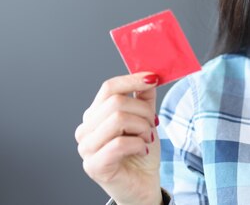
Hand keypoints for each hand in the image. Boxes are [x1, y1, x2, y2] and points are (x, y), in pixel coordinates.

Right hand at [75, 72, 162, 204]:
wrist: (143, 184)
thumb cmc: (141, 152)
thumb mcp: (145, 119)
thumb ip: (144, 97)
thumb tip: (149, 75)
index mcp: (95, 114)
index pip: (109, 87)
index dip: (132, 80)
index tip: (153, 78)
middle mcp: (86, 129)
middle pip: (116, 102)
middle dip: (143, 111)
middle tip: (152, 125)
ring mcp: (86, 148)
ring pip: (118, 120)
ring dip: (142, 127)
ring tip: (146, 138)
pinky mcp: (94, 166)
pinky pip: (119, 144)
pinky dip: (138, 144)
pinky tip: (142, 149)